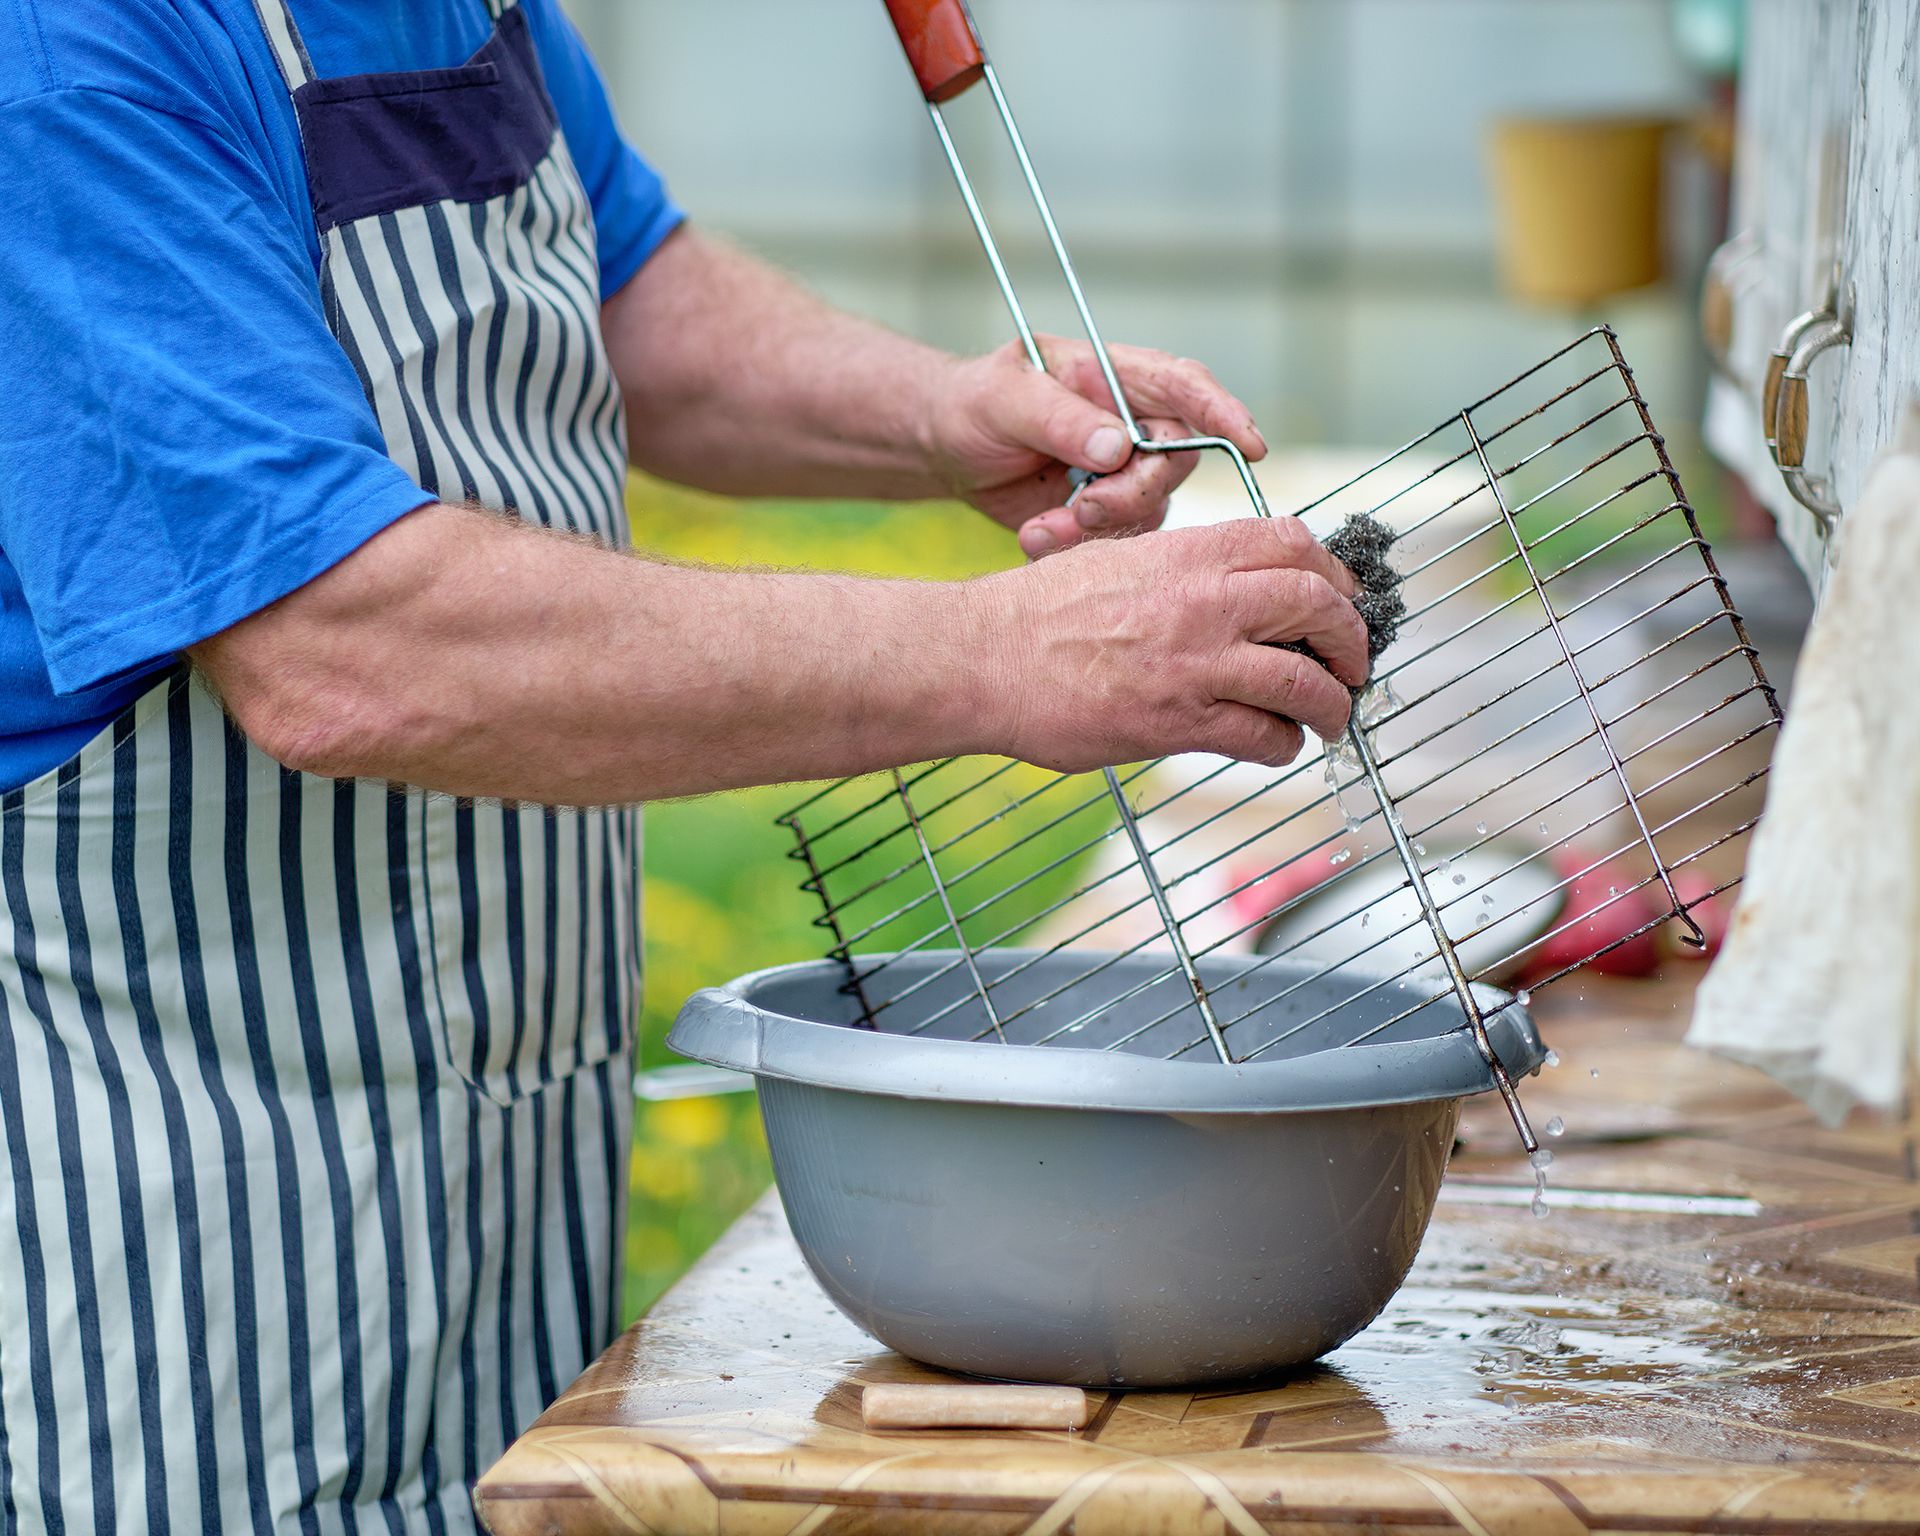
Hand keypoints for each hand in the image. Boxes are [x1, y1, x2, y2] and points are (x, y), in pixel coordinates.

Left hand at [923, 336, 1267, 556]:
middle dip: (1131, 494)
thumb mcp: (1005, 398)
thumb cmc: (976, 403)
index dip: (1225, 414)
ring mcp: (1124, 472)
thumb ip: (1060, 417)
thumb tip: (1119, 444)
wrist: (948, 448)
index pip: (1187, 386)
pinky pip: (1115, 541)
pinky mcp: (1106, 514)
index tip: (1251, 446)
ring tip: (1039, 528)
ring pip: (1147, 510)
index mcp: (1119, 376)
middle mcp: (1135, 423)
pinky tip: (1034, 537)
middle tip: (1081, 507)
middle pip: (1175, 462)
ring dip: (1097, 529)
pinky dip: (1075, 547)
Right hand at [968, 516, 1368, 772]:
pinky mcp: (1178, 721)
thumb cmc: (1036, 613)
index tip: (1341, 595)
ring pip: (1304, 680)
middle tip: (1354, 660)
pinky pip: (1262, 734)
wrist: (982, 658)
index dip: (1333, 571)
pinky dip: (1283, 744)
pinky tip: (1277, 745)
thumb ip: (1180, 566)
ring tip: (1332, 715)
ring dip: (1332, 703)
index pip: (1293, 542)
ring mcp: (1194, 663)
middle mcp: (1202, 600)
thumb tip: (1231, 583)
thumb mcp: (1116, 557)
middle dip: (1351, 637)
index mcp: (1187, 552)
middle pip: (1317, 604)